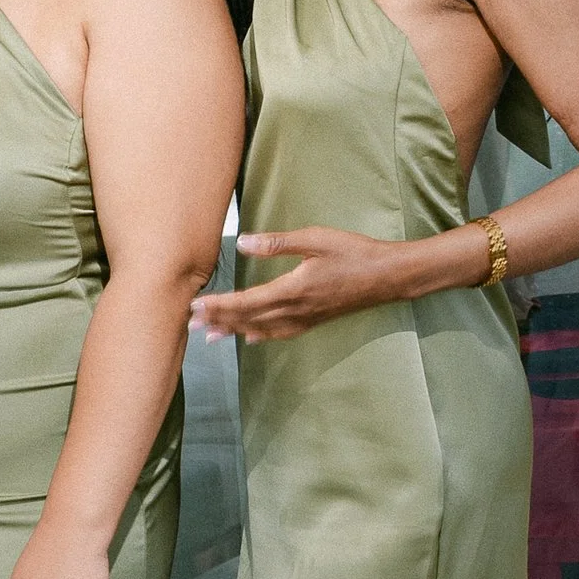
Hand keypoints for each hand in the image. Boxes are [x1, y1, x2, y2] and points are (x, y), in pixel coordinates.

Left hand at [194, 227, 417, 341]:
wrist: (389, 277)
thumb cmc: (354, 253)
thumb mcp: (316, 239)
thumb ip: (278, 243)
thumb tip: (242, 241)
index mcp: (293, 290)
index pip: (246, 302)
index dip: (218, 305)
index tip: (195, 306)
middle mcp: (296, 310)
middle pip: (248, 319)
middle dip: (218, 321)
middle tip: (190, 324)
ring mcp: (305, 319)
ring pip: (261, 329)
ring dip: (234, 331)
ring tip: (210, 336)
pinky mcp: (314, 320)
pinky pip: (280, 333)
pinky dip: (260, 335)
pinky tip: (250, 338)